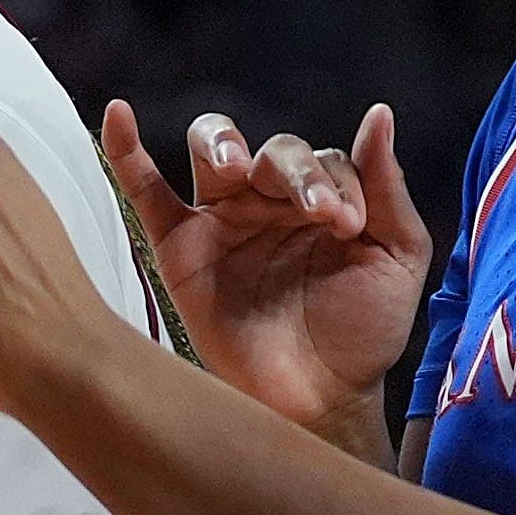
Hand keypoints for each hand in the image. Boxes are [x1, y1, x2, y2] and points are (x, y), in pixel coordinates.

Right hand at [101, 100, 431, 439]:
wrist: (318, 400)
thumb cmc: (363, 332)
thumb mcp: (397, 256)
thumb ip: (386, 188)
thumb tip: (378, 114)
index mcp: (322, 198)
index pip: (326, 159)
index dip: (337, 182)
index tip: (348, 228)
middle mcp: (270, 201)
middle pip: (273, 151)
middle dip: (295, 172)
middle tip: (315, 212)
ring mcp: (222, 220)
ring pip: (214, 150)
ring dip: (223, 143)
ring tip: (236, 166)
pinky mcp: (179, 248)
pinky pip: (146, 190)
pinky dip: (126, 150)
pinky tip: (118, 115)